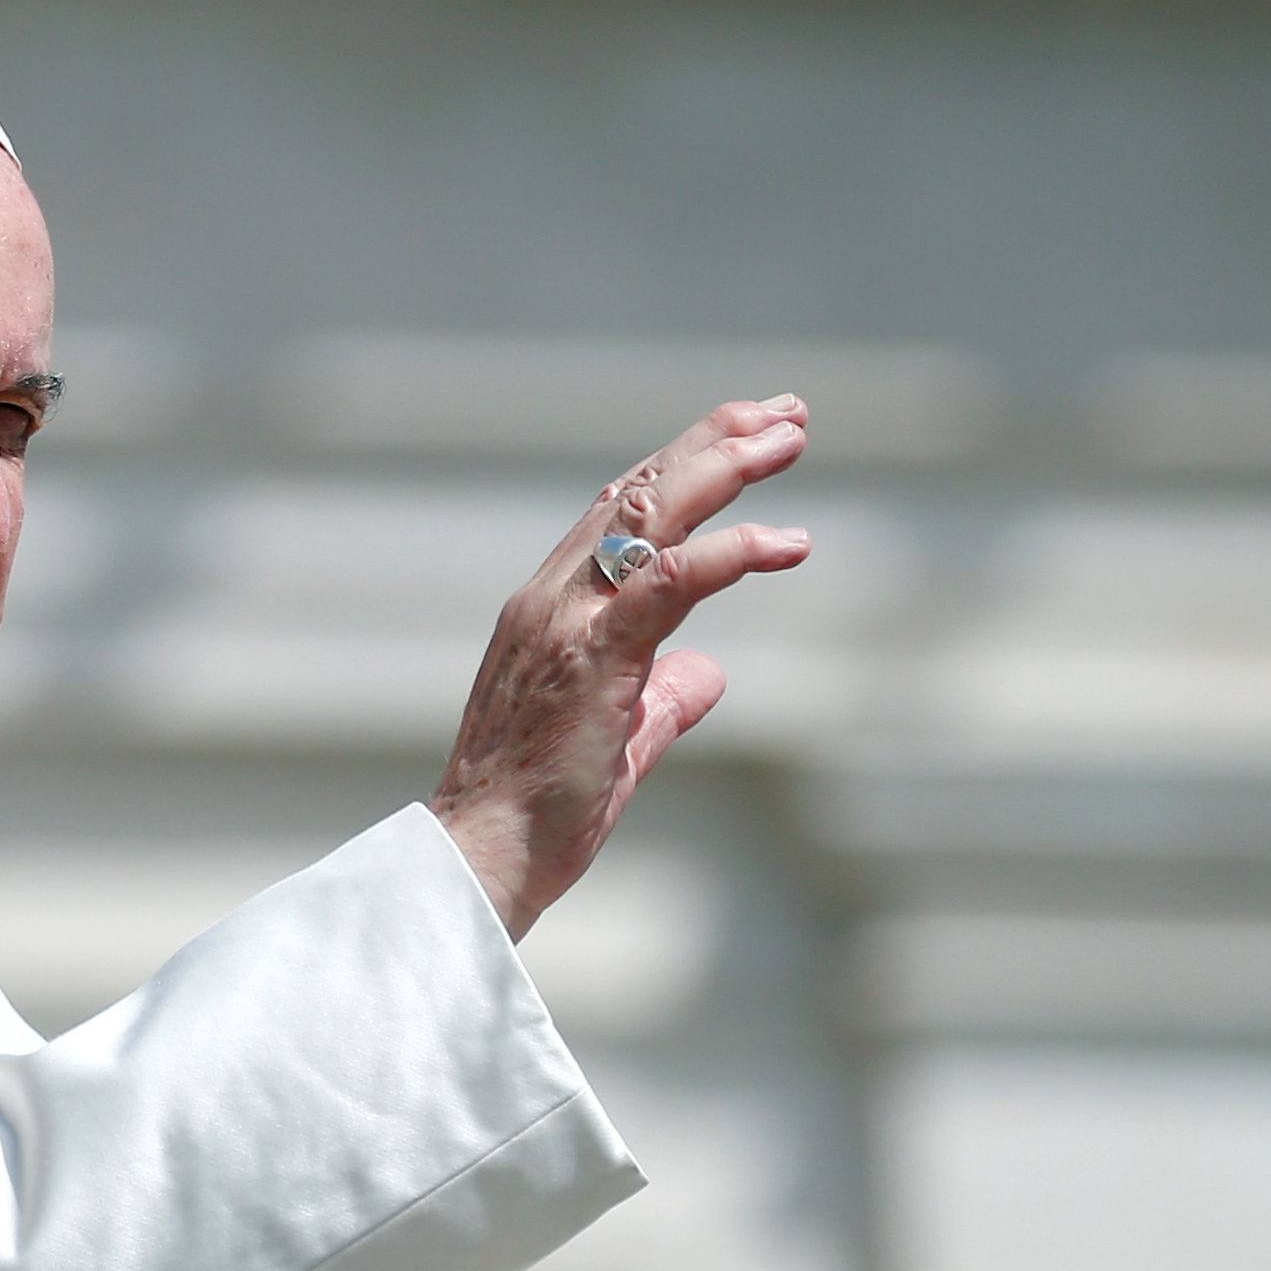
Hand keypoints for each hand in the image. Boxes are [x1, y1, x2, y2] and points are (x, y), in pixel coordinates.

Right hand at [430, 396, 811, 937]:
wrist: (481, 857)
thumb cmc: (536, 811)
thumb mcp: (618, 739)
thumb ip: (664, 696)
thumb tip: (708, 673)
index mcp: (552, 610)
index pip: (618, 512)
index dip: (684, 464)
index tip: (747, 436)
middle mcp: (553, 599)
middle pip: (639, 490)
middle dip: (717, 440)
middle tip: (788, 413)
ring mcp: (568, 622)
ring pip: (651, 514)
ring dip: (726, 466)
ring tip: (790, 436)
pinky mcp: (594, 658)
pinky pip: (669, 582)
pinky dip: (732, 551)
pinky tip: (787, 541)